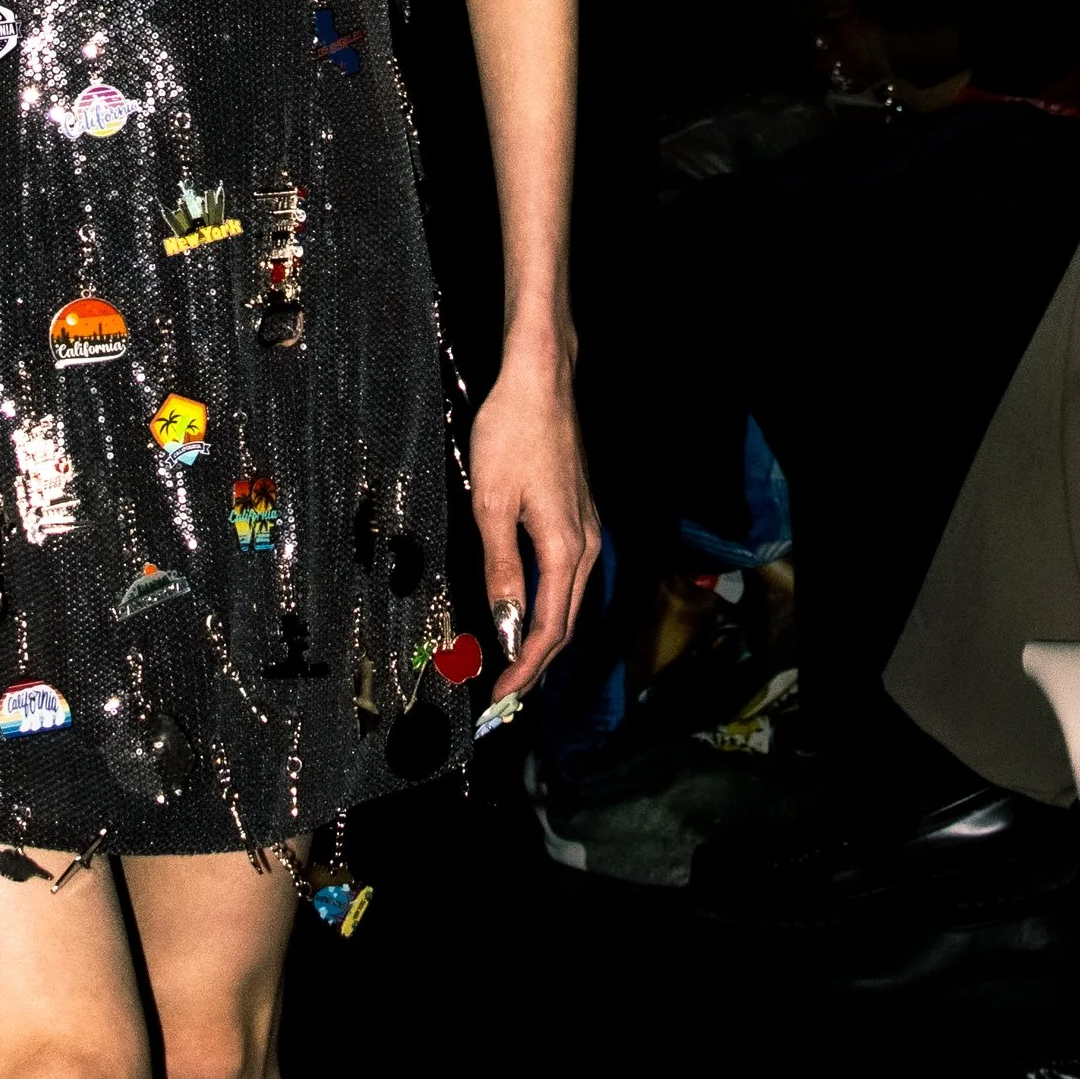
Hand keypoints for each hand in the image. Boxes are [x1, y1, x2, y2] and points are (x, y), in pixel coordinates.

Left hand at [467, 351, 600, 704]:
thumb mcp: (492, 503)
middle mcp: (586, 544)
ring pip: (569, 601)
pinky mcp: (580, 516)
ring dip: (543, 637)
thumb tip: (506, 627)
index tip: (501, 697)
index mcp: (565, 546)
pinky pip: (568, 577)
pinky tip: (527, 614)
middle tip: (503, 694)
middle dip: (536, 662)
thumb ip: (502, 569)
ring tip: (512, 665)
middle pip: (566, 621)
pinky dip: (549, 607)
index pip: (550, 627)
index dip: (526, 667)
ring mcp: (587, 529)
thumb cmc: (511, 434)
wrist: (541, 381)